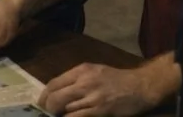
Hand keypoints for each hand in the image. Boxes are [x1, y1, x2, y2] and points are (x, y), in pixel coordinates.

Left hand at [38, 61, 173, 115]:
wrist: (141, 86)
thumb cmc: (118, 79)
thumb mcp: (95, 71)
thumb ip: (77, 80)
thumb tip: (60, 92)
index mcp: (81, 70)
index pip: (54, 83)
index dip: (44, 96)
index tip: (41, 104)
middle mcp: (84, 81)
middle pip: (55, 97)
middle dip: (48, 109)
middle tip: (48, 115)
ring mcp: (92, 96)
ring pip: (65, 109)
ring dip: (58, 116)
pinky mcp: (100, 109)